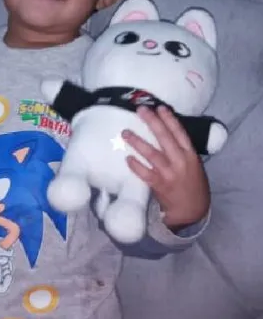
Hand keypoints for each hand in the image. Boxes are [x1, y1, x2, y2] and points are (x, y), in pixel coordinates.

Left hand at [122, 105, 209, 228]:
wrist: (192, 210)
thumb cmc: (192, 184)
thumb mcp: (194, 164)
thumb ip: (181, 150)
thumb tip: (165, 131)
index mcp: (190, 155)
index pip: (180, 132)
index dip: (169, 119)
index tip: (159, 107)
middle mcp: (180, 162)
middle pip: (165, 138)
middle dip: (152, 122)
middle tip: (140, 110)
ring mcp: (169, 174)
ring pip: (152, 154)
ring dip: (137, 142)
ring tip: (125, 132)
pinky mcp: (159, 185)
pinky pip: (145, 173)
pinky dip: (136, 166)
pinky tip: (127, 158)